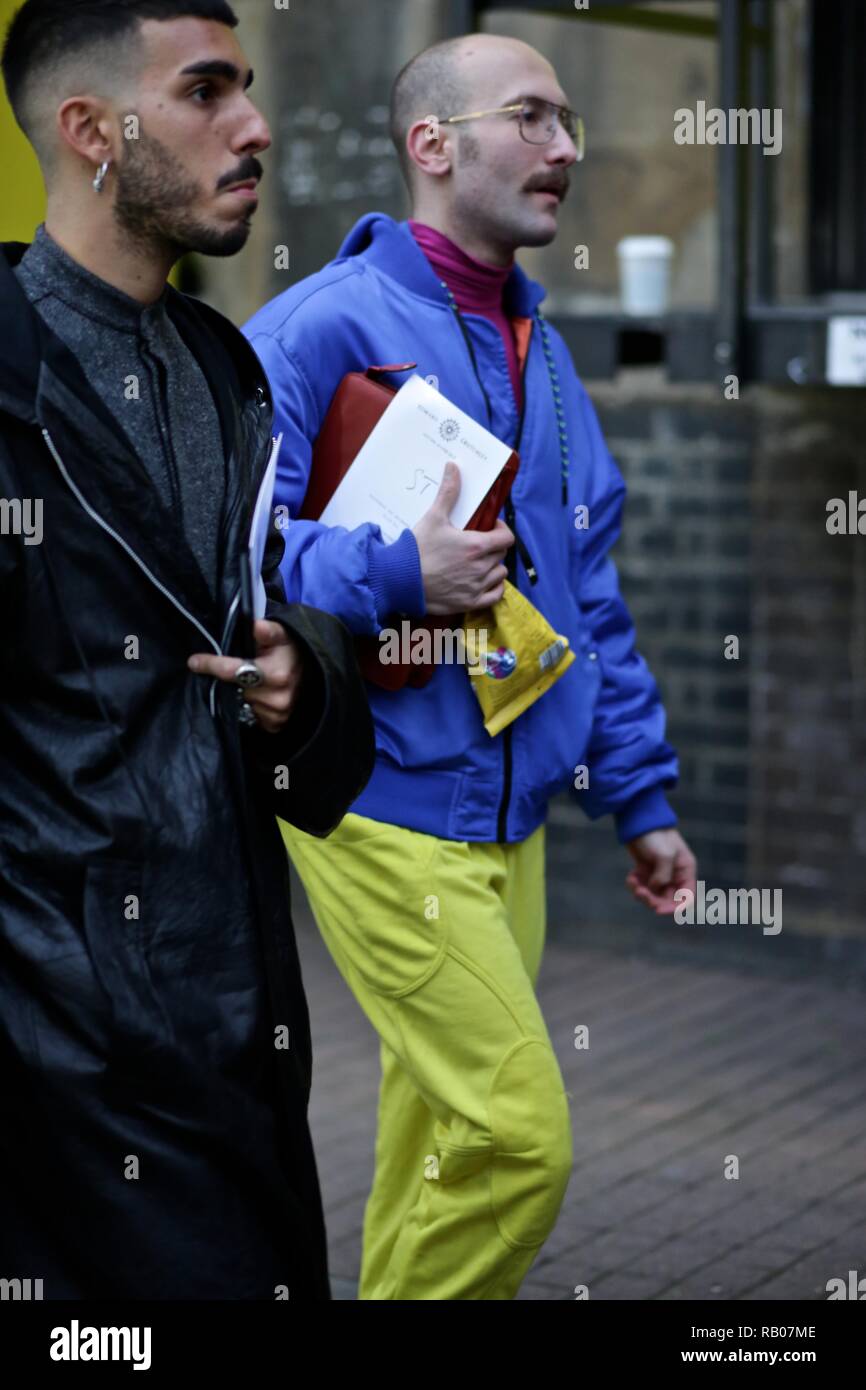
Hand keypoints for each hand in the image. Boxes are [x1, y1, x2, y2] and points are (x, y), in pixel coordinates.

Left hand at [187, 619, 303, 733]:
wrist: (315, 672)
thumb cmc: (293, 650)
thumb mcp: (283, 634)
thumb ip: (269, 630)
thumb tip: (257, 625)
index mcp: (276, 673)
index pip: (232, 671)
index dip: (211, 665)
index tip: (194, 661)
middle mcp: (276, 697)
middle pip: (236, 689)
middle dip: (236, 678)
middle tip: (244, 668)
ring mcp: (277, 714)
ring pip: (243, 703)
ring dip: (245, 693)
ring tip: (257, 681)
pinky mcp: (276, 724)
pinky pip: (253, 716)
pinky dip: (253, 706)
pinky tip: (262, 695)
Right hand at [412, 462, 513, 614]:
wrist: (400, 580)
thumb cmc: (417, 549)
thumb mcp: (434, 517)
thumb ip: (448, 493)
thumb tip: (454, 466)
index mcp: (477, 546)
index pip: (507, 537)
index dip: (501, 530)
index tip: (490, 527)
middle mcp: (481, 568)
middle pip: (501, 554)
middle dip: (493, 546)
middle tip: (479, 543)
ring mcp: (476, 587)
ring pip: (499, 574)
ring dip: (493, 566)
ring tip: (479, 562)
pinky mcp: (469, 603)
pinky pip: (495, 595)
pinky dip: (493, 588)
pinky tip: (483, 581)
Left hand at [624, 828, 696, 915]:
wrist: (638, 820)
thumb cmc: (656, 835)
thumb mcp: (664, 854)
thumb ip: (663, 875)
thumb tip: (656, 889)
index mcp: (686, 870)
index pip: (688, 897)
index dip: (676, 908)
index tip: (659, 910)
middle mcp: (675, 875)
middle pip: (668, 900)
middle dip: (654, 901)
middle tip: (641, 894)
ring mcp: (660, 874)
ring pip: (653, 895)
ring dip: (642, 893)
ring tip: (634, 884)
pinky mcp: (646, 872)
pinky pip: (642, 887)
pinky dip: (635, 885)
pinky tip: (631, 877)